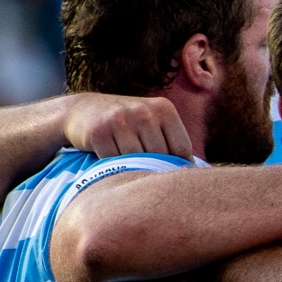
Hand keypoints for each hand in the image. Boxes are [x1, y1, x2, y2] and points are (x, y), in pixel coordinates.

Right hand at [62, 93, 192, 158]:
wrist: (81, 110)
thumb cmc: (126, 123)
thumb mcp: (152, 121)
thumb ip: (173, 140)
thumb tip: (200, 171)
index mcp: (163, 108)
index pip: (181, 148)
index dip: (177, 165)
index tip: (169, 173)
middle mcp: (143, 111)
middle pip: (160, 156)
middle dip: (152, 166)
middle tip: (142, 168)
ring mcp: (120, 120)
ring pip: (136, 160)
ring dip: (131, 166)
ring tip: (125, 162)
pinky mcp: (99, 132)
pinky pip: (113, 162)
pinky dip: (112, 166)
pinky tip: (108, 159)